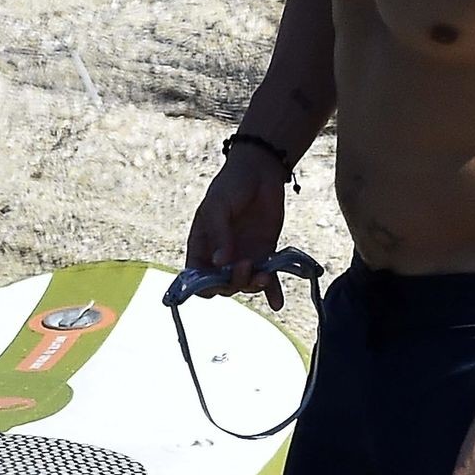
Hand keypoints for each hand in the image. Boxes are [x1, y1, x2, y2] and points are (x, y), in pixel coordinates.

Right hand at [185, 150, 287, 308]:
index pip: (197, 278)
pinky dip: (272, 292)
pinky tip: (277, 303)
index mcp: (202, 246)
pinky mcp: (265, 254)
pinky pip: (267, 278)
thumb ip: (220, 234)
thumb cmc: (231, 185)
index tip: (218, 280)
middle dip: (234, 283)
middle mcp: (221, 257)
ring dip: (254, 286)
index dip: (205, 285)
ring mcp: (244, 257)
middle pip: (223, 286)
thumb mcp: (218, 205)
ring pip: (245, 285)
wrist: (261, 171)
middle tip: (246, 265)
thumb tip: (221, 263)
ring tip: (264, 275)